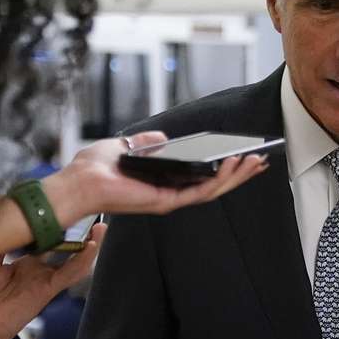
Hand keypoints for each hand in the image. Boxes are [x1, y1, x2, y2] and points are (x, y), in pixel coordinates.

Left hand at [0, 222, 106, 338]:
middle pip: (67, 246)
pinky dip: (81, 262)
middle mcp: (40, 266)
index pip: (47, 237)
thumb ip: (0, 244)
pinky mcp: (49, 289)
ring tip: (101, 229)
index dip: (59, 224)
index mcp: (27, 258)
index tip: (66, 205)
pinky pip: (69, 274)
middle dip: (81, 231)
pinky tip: (90, 248)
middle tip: (91, 213)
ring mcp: (47, 278)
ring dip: (90, 245)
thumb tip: (6, 220)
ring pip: (75, 260)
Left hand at [43, 132, 267, 224]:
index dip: (223, 170)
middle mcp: (169, 194)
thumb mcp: (125, 147)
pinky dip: (218, 179)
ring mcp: (169, 200)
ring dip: (235, 177)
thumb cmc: (94, 169)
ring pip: (212, 191)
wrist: (78, 182)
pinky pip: (200, 191)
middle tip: (260, 161)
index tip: (243, 158)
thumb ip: (146, 144)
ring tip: (254, 162)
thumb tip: (163, 137)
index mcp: (162, 183)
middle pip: (213, 186)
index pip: (200, 178)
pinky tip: (232, 164)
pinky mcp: (165, 201)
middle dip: (238, 175)